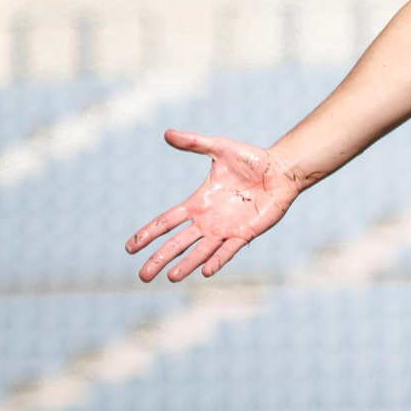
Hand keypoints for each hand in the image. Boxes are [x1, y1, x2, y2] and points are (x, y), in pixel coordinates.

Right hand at [126, 130, 300, 281]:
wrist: (281, 170)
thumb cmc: (252, 160)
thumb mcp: (220, 148)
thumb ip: (195, 142)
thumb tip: (167, 133)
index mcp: (198, 202)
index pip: (167, 221)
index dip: (148, 234)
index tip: (129, 248)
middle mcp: (208, 220)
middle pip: (178, 243)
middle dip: (160, 259)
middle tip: (143, 276)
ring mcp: (225, 229)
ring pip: (200, 252)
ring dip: (186, 264)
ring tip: (171, 277)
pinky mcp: (245, 233)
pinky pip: (229, 250)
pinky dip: (218, 260)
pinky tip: (206, 271)